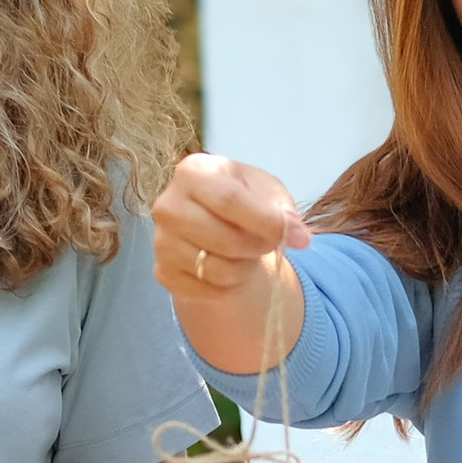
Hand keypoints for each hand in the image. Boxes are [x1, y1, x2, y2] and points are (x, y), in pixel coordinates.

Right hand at [151, 153, 310, 308]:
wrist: (213, 224)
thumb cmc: (243, 201)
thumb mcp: (267, 192)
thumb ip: (283, 209)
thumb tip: (301, 236)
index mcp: (193, 171)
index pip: (230, 201)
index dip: (269, 223)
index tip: (300, 238)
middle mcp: (168, 205)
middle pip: (226, 240)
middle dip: (259, 247)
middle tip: (266, 242)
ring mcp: (161, 241)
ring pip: (219, 271)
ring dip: (245, 267)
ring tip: (246, 252)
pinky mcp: (163, 272)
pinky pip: (208, 291)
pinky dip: (229, 286)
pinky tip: (227, 267)